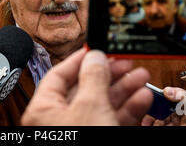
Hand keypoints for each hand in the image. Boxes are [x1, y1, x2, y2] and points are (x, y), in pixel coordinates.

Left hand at [21, 48, 152, 125]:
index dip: (80, 59)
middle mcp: (59, 120)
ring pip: (102, 104)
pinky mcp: (97, 137)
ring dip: (123, 90)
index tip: (98, 49)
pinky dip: (127, 109)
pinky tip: (141, 99)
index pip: (60, 74)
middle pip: (85, 88)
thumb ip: (93, 78)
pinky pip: (111, 119)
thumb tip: (95, 56)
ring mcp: (80, 131)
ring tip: (141, 77)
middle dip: (110, 74)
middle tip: (126, 63)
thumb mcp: (89, 107)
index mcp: (44, 109)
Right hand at [141, 87, 185, 125]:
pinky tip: (157, 126)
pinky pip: (164, 126)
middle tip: (145, 119)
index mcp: (176, 99)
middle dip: (150, 115)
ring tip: (150, 124)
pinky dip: (159, 126)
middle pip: (156, 111)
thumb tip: (167, 90)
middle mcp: (173, 110)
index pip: (160, 98)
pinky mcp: (176, 127)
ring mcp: (174, 121)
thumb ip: (182, 96)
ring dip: (153, 123)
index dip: (152, 100)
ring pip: (158, 121)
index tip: (145, 103)